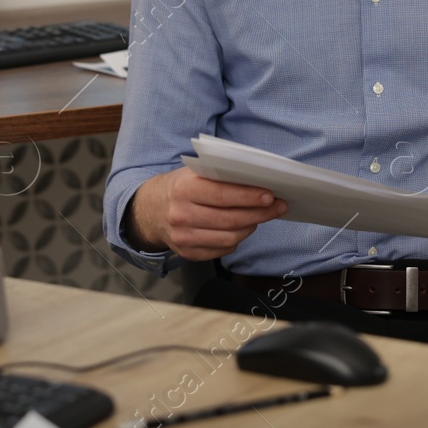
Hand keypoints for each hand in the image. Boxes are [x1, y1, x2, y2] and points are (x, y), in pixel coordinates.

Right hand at [125, 167, 287, 261]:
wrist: (150, 210)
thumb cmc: (180, 187)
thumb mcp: (194, 173)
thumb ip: (220, 176)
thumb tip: (257, 182)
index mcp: (183, 189)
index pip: (223, 195)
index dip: (249, 196)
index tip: (270, 195)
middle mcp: (181, 214)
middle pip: (230, 219)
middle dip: (259, 213)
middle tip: (277, 207)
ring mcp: (183, 237)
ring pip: (229, 238)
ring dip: (251, 227)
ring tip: (261, 217)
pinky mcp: (187, 253)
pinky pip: (221, 251)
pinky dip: (236, 240)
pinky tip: (242, 229)